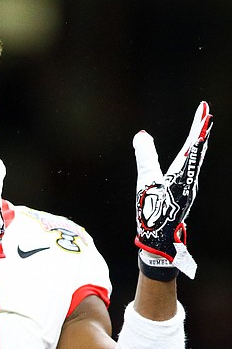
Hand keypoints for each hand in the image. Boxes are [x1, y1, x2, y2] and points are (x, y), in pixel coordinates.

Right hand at [133, 101, 211, 278]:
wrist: (160, 240)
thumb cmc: (152, 212)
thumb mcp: (145, 182)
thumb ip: (145, 157)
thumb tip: (142, 135)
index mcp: (182, 173)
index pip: (192, 144)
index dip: (198, 125)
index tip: (205, 108)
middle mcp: (190, 178)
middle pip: (197, 149)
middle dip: (201, 130)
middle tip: (206, 112)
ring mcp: (189, 187)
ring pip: (196, 159)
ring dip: (198, 142)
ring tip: (201, 129)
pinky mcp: (184, 194)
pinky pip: (190, 169)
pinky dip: (192, 156)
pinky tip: (190, 157)